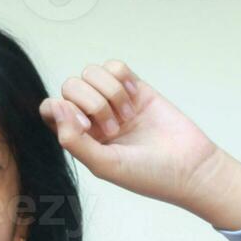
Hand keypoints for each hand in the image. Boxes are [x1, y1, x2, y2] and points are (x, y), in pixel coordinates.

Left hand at [39, 60, 224, 209]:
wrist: (190, 166)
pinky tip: (134, 100)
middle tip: (114, 129)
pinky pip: (115, 66)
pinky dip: (122, 80)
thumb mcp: (103, 165)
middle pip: (69, 86)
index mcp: (79, 138)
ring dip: (109, 93)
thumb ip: (73, 139)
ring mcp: (112, 101)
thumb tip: (55, 106)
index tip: (86, 125)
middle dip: (91, 103)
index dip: (61, 110)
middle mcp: (92, 118)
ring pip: (91, 72)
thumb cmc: (147, 174)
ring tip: (127, 118)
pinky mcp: (134, 87)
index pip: (50, 109)